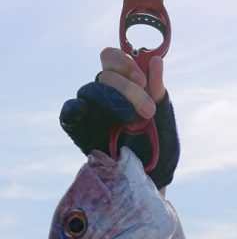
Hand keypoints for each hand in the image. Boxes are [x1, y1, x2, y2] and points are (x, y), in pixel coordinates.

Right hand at [60, 48, 179, 188]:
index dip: (124, 64)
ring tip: (132, 121)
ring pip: (90, 91)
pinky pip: (69, 114)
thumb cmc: (160, 149)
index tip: (142, 80)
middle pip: (104, 75)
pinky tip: (82, 110)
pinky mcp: (80, 131)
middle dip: (128, 89)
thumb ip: (158, 91)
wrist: (152, 179)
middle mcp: (105, 95)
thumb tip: (155, 60)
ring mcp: (91, 113)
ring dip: (112, 100)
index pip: (113, 59)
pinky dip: (73, 109)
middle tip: (148, 111)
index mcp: (124, 85)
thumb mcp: (165, 119)